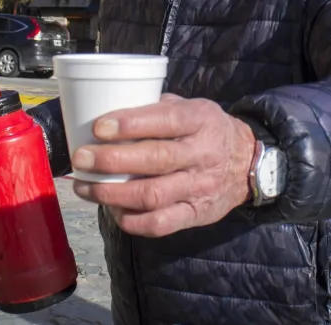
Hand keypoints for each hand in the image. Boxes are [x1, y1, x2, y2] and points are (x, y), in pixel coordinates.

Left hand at [70, 94, 255, 237]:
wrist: (248, 164)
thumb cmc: (208, 130)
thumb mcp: (192, 107)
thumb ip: (158, 108)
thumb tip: (109, 109)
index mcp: (200, 120)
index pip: (165, 120)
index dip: (130, 124)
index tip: (99, 126)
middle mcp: (202, 154)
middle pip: (154, 159)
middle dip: (112, 160)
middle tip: (82, 158)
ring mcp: (199, 187)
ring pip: (152, 195)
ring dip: (112, 193)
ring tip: (85, 187)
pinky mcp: (196, 213)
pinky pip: (161, 223)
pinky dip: (132, 221)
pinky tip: (112, 211)